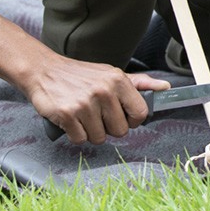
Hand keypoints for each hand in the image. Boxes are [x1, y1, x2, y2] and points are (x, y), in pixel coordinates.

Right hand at [24, 57, 170, 144]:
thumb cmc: (80, 75)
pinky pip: (80, 139)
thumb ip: (139, 83)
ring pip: (99, 138)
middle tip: (97, 114)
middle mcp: (104, 91)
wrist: (44, 71)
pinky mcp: (67, 115)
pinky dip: (75, 134)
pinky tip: (71, 119)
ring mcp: (85, 104)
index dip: (132, 120)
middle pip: (120, 131)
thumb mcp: (110, 74)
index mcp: (118, 80)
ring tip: (83, 115)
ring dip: (91, 132)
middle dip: (109, 127)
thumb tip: (165, 88)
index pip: (140, 113)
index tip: (122, 117)